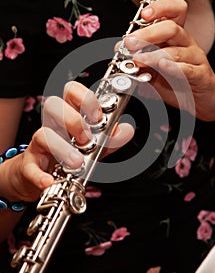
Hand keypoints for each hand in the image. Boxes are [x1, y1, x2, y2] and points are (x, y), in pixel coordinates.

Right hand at [0, 81, 133, 201]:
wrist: (45, 180)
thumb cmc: (70, 157)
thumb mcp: (94, 147)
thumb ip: (110, 139)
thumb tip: (126, 129)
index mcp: (69, 115)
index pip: (71, 91)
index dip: (84, 98)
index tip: (98, 115)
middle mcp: (53, 125)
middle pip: (53, 105)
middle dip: (73, 120)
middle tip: (87, 139)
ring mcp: (40, 144)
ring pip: (42, 134)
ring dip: (61, 147)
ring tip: (76, 162)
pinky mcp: (30, 165)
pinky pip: (30, 167)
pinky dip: (39, 175)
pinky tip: (49, 181)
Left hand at [124, 0, 214, 120]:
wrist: (200, 100)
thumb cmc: (178, 82)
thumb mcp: (153, 69)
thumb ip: (139, 59)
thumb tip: (118, 48)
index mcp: (175, 36)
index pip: (174, 11)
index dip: (160, 8)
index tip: (143, 14)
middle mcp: (186, 43)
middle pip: (172, 28)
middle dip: (148, 33)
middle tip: (130, 42)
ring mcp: (195, 59)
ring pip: (176, 51)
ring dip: (154, 55)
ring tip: (139, 60)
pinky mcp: (201, 75)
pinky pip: (188, 69)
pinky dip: (173, 67)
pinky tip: (162, 66)